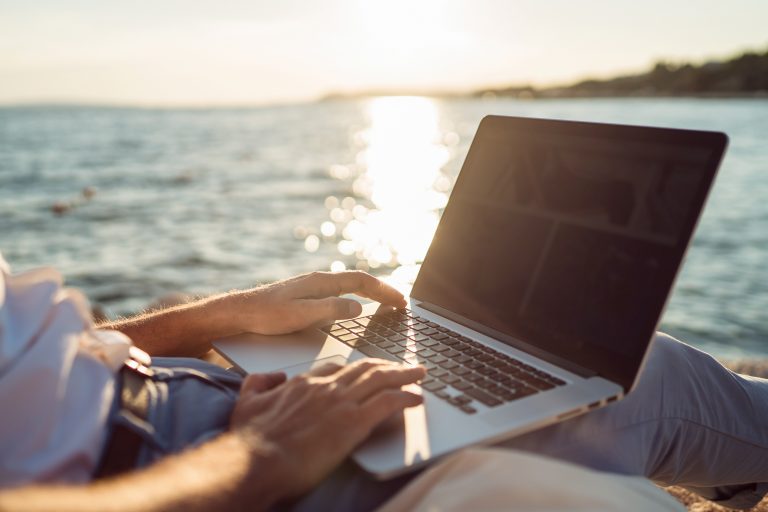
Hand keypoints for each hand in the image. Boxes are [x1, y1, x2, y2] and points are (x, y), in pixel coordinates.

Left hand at [227, 270, 406, 334]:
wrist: (238, 314)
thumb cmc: (266, 315)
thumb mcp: (302, 315)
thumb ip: (331, 310)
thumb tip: (359, 307)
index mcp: (321, 283)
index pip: (361, 281)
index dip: (384, 291)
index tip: (401, 302)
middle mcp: (318, 282)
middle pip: (358, 282)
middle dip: (382, 291)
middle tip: (400, 304)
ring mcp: (312, 288)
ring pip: (349, 287)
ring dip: (370, 294)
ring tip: (386, 305)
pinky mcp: (305, 297)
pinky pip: (339, 294)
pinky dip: (356, 298)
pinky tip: (355, 309)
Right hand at [230, 359, 424, 500]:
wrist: (256, 461)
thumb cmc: (250, 440)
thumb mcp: (246, 402)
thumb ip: (258, 383)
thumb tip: (272, 376)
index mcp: (303, 384)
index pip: (337, 369)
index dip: (356, 369)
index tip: (368, 371)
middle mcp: (325, 388)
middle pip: (364, 368)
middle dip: (387, 365)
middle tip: (403, 366)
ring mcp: (340, 403)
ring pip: (381, 380)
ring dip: (404, 374)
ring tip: (418, 373)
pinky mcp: (353, 423)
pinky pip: (388, 402)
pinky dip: (406, 397)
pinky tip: (416, 398)